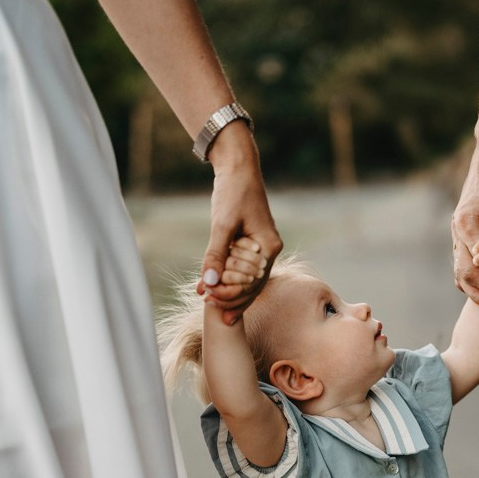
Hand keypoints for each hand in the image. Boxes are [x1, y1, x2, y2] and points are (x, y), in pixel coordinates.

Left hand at [197, 123, 281, 323]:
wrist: (238, 169)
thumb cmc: (233, 192)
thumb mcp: (222, 224)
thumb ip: (216, 254)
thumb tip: (210, 283)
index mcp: (269, 247)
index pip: (252, 282)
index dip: (231, 294)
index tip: (210, 299)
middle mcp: (268, 251)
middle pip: (252, 286)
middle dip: (230, 298)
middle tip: (209, 308)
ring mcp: (261, 250)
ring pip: (247, 281)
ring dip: (228, 292)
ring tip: (211, 305)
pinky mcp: (251, 245)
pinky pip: (241, 269)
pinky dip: (227, 278)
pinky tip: (212, 288)